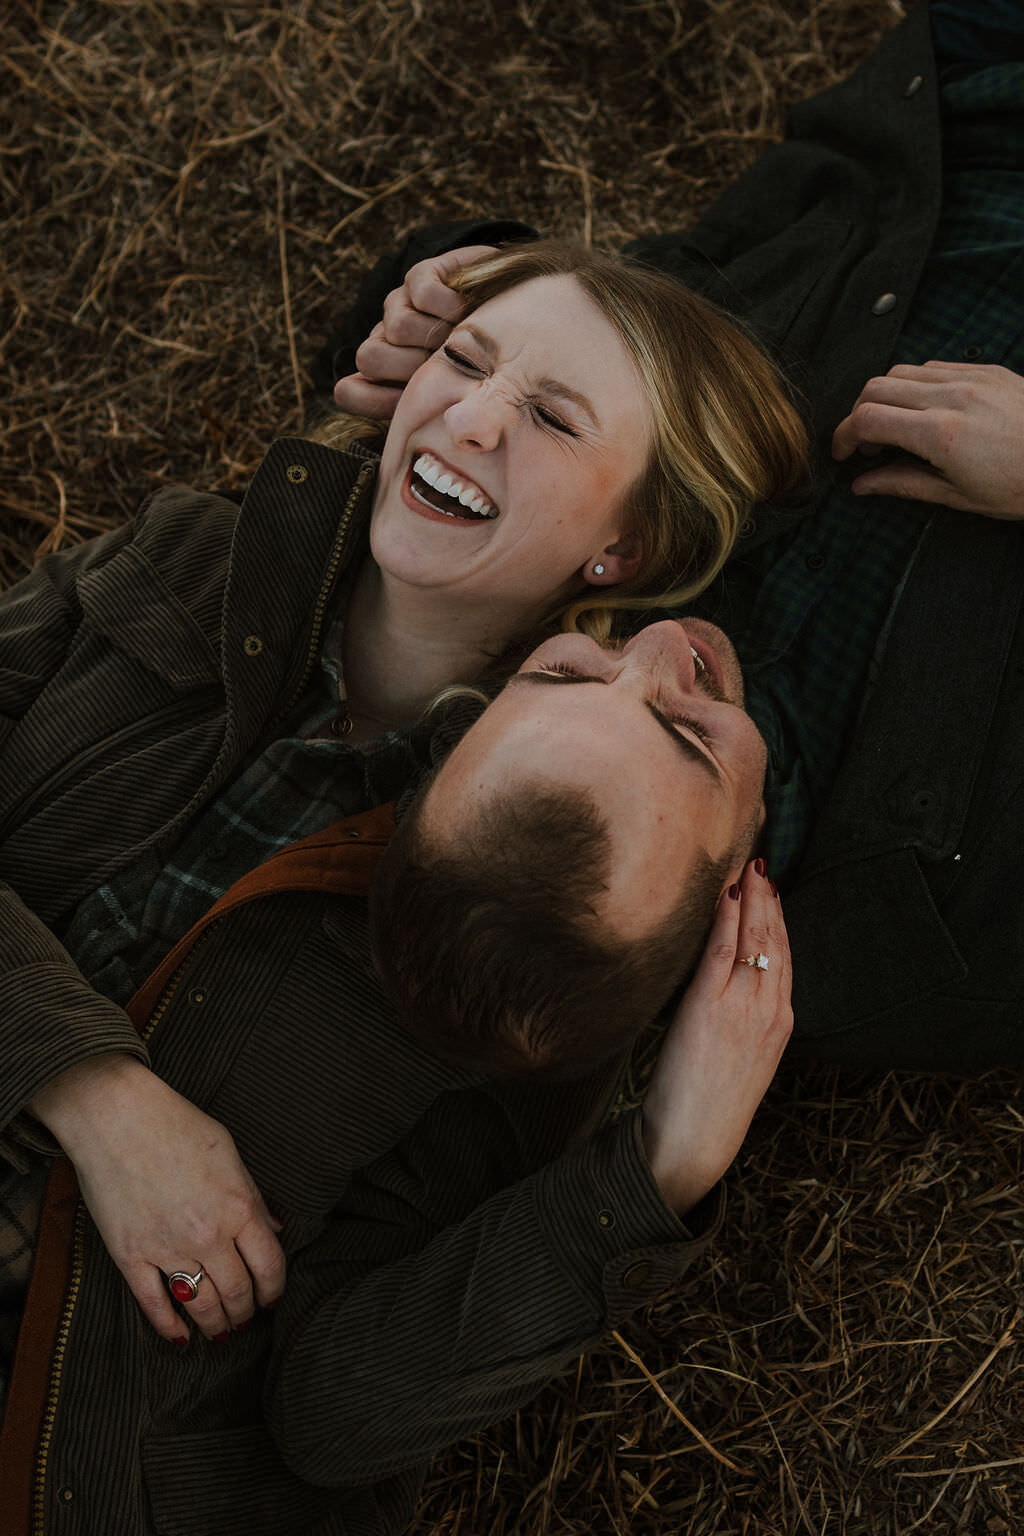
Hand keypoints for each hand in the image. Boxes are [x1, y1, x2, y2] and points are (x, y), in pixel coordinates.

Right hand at [30, 1055, 285, 1342]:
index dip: (275, 1289)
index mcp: (238, 1207)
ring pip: (200, 1306)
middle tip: (246, 1317)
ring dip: (215, 1324)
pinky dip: (168, 1326)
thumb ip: (253, 1196)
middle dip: (246, 1311)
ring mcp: (167, 1248)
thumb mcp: (229, 1152)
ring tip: (221, 1331)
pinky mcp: (130, 1255)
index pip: (269, 1266)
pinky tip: (180, 1336)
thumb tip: (275, 1230)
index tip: (273, 1298)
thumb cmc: (176, 1124)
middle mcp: (207, 1235)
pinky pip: (153, 1304)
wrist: (116, 1116)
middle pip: (237, 1292)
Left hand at [332, 244, 498, 418]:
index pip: (353, 391)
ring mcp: (401, 304)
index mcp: (391, 377)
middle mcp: (389, 339)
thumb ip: (414, 406)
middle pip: (370, 356)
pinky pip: (422, 293)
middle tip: (445, 365)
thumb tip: (343, 390)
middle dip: (410, 366)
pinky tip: (467, 309)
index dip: (373, 399)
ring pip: (397, 326)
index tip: (408, 404)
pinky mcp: (421, 275)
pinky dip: (449, 305)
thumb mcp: (456, 395)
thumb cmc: (488, 366)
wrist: (521, 314)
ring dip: (436, 333)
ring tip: (462, 334)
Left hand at [641, 861, 791, 1213]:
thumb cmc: (708, 1099)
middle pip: (775, 940)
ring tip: (745, 868)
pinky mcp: (712, 1008)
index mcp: (780, 1021)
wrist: (695, 1137)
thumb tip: (729, 980)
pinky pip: (723, 952)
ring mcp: (744, 1008)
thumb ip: (742, 1015)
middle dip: (769, 899)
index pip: (783, 956)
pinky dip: (727, 919)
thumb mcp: (741, 1054)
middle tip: (761, 863)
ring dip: (751, 899)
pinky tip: (726, 895)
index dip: (778, 918)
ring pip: (755, 940)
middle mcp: (770, 1010)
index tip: (771, 888)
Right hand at [832, 361, 1023, 518]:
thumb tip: (863, 484)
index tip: (842, 454)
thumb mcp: (958, 496)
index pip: (867, 419)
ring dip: (885, 396)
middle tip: (866, 445)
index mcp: (940, 433)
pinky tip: (925, 411)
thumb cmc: (1022, 485)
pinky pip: (934, 366)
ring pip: (902, 371)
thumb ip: (903, 483)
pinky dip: (916, 385)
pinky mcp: (987, 370)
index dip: (842, 436)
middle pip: (876, 387)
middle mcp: (952, 397)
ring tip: (896, 428)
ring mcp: (971, 378)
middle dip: (858, 414)